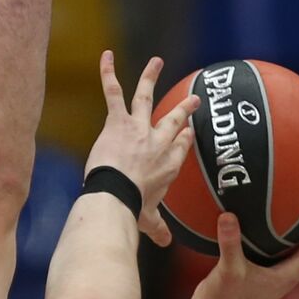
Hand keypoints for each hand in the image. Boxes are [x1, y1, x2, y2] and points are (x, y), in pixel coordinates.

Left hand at [85, 51, 198, 246]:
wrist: (116, 194)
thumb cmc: (133, 207)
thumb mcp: (149, 218)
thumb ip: (157, 227)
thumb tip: (165, 243)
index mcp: (169, 164)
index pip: (182, 146)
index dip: (185, 137)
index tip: (189, 131)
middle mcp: (158, 142)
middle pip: (175, 120)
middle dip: (184, 108)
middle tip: (193, 99)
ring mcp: (139, 128)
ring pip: (146, 97)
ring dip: (150, 77)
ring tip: (155, 62)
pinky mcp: (118, 121)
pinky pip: (113, 92)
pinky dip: (109, 74)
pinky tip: (106, 56)